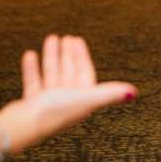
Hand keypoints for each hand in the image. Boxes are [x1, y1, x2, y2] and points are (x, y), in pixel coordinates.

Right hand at [0, 35, 137, 151]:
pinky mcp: (31, 101)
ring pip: (51, 73)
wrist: (26, 124)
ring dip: (52, 56)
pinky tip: (30, 54)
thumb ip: (110, 93)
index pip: (84, 71)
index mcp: (82, 98)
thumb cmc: (58, 111)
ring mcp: (48, 100)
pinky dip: (32, 68)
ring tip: (50, 39)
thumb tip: (134, 93)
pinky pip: (33, 80)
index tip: (77, 40)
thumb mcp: (89, 98)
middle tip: (65, 37)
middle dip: (67, 54)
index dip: (82, 56)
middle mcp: (66, 99)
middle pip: (69, 70)